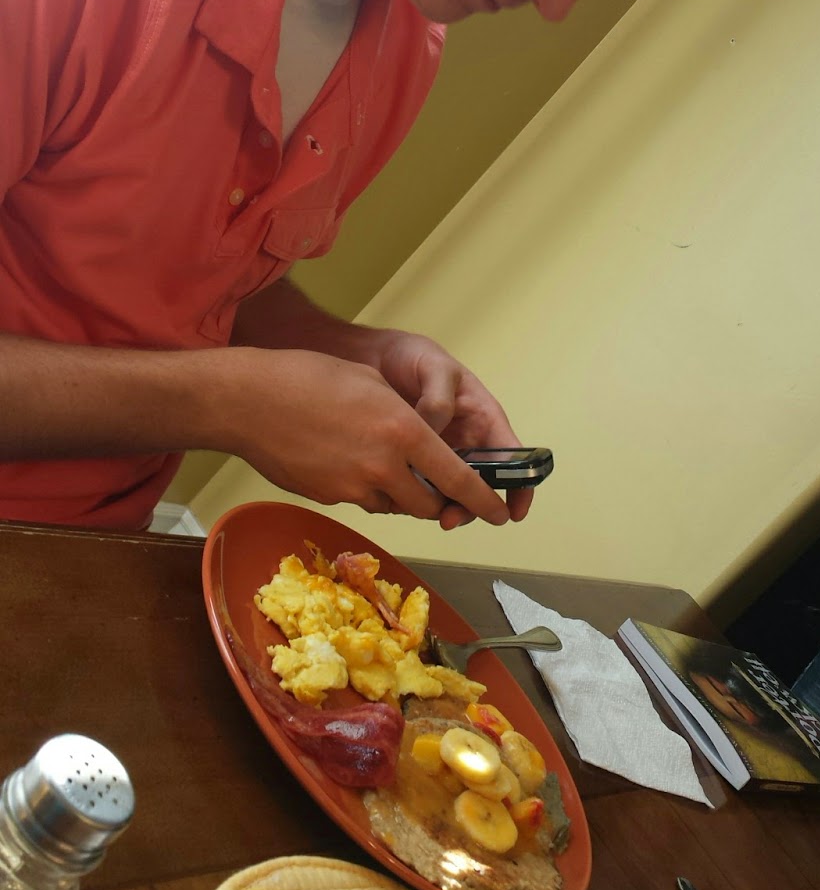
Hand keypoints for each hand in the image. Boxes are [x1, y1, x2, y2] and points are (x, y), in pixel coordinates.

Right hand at [222, 347, 511, 525]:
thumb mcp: (372, 383)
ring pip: (395, 506)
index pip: (458, 477)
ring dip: (401, 496)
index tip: (501, 513)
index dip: (483, 500)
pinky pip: (361, 501)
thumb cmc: (309, 376)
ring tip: (387, 466)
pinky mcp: (328, 497)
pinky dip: (367, 490)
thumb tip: (420, 439)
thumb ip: (404, 417)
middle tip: (440, 491)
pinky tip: (349, 462)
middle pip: (429, 505)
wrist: (248, 400)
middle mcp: (383, 465)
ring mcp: (353, 486)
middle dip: (439, 502)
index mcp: (403, 430)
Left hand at [372, 330, 532, 529]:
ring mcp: (440, 455)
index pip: (513, 458)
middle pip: (480, 485)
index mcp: (484, 419)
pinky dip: (414, 498)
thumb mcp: (434, 369)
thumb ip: (439, 399)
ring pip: (451, 493)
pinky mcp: (413, 462)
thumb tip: (435, 433)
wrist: (373, 358)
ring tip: (422, 510)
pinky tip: (399, 497)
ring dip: (441, 507)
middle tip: (449, 518)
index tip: (514, 512)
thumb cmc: (414, 357)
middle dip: (470, 506)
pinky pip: (421, 488)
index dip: (520, 486)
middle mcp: (467, 442)